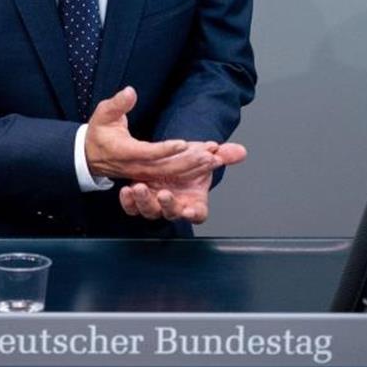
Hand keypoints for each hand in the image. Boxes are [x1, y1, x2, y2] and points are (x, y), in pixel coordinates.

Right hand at [84, 87, 220, 181]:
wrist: (91, 156)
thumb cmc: (99, 133)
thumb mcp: (103, 114)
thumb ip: (117, 104)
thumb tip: (130, 92)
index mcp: (124, 152)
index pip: (147, 153)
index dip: (165, 150)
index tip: (182, 143)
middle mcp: (136, 167)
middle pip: (165, 168)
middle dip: (189, 162)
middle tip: (209, 154)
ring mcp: (144, 173)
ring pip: (172, 174)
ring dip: (195, 167)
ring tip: (215, 159)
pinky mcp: (151, 174)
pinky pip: (173, 175)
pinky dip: (191, 170)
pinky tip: (208, 162)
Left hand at [119, 141, 247, 223]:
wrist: (170, 159)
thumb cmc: (190, 162)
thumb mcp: (205, 155)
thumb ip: (223, 155)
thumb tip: (241, 151)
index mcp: (194, 201)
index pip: (198, 214)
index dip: (194, 214)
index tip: (190, 210)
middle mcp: (174, 207)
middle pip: (171, 214)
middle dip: (167, 205)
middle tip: (163, 194)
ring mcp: (156, 204)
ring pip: (149, 211)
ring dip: (144, 201)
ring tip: (139, 187)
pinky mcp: (139, 200)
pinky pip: (132, 207)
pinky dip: (128, 201)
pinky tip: (125, 189)